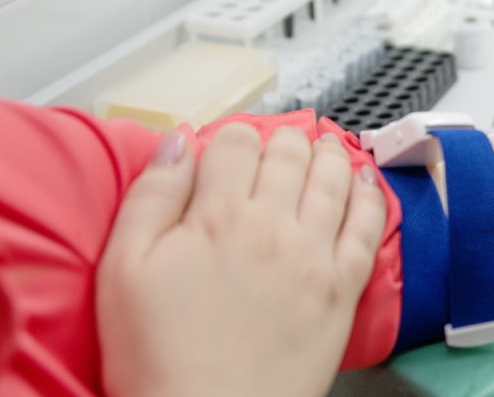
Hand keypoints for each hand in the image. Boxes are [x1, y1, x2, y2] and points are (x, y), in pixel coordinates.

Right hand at [96, 125, 385, 396]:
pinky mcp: (342, 288)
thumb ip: (151, 196)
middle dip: (282, 140)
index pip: (235, 143)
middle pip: (288, 153)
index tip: (227, 149)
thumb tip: (175, 141)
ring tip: (323, 145)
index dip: (230, 138)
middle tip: (280, 142)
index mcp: (216, 215)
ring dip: (327, 153)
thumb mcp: (123, 269)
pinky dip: (370, 195)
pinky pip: (367, 226)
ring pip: (331, 178)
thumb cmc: (158, 356)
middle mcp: (272, 225)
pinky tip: (365, 181)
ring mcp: (314, 255)